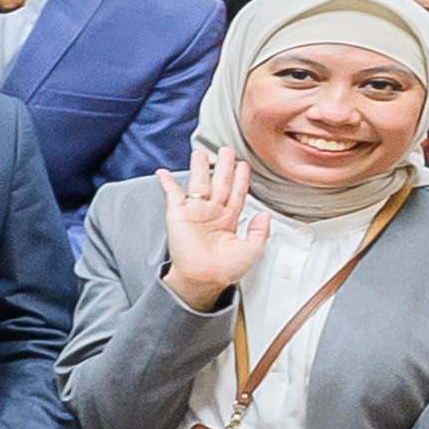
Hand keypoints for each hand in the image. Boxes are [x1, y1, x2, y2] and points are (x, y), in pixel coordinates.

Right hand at [159, 140, 272, 308]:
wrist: (204, 278)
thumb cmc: (225, 270)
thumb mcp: (254, 250)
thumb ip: (261, 231)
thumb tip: (265, 214)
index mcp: (229, 221)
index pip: (236, 193)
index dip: (240, 179)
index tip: (243, 166)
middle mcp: (212, 214)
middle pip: (219, 183)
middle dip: (223, 166)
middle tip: (226, 151)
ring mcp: (195, 213)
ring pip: (199, 184)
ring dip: (199, 168)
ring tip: (201, 153)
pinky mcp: (178, 215)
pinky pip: (172, 195)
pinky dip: (167, 183)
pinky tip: (164, 173)